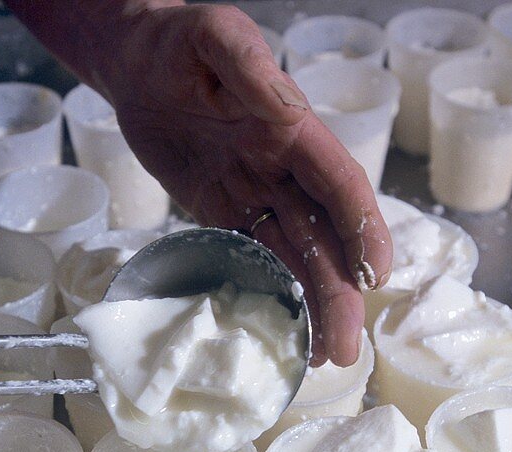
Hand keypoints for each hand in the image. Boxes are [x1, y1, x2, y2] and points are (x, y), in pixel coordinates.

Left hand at [102, 4, 391, 365]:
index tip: (376, 274)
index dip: (362, 228)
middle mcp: (282, 168)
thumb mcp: (216, 35)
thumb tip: (287, 110)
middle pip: (323, 236)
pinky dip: (271, 293)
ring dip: (312, 305)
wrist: (135, 62)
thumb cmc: (178, 41)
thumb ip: (250, 67)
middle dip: (339, 291)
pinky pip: (253, 257)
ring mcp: (254, 193)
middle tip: (346, 347)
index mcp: (293, 129)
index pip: (339, 184)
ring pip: (293, 257)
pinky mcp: (222, 211)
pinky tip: (284, 330)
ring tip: (324, 356)